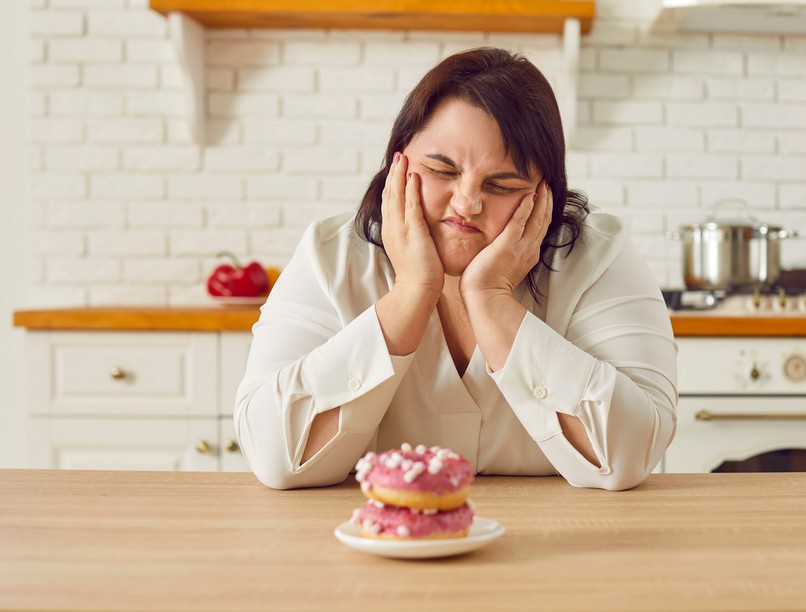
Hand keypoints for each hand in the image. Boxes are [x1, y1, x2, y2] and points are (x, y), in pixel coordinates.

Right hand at [380, 153, 443, 297]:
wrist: (417, 290)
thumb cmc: (419, 274)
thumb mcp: (412, 250)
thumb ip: (413, 236)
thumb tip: (419, 228)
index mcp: (391, 231)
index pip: (390, 202)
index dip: (392, 184)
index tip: (397, 169)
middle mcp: (391, 227)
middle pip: (389, 194)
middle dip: (393, 174)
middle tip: (398, 155)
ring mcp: (400, 229)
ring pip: (396, 196)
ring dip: (399, 175)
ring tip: (403, 158)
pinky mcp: (412, 232)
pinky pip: (410, 205)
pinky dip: (411, 189)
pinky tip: (413, 176)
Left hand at [460, 179, 552, 300]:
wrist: (484, 298)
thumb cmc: (486, 286)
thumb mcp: (503, 266)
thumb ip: (505, 253)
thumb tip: (498, 244)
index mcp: (528, 255)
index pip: (540, 228)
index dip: (544, 211)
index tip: (545, 196)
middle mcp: (529, 249)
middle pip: (544, 220)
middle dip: (547, 201)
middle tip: (548, 183)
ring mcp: (520, 247)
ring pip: (537, 218)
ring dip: (542, 199)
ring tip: (544, 183)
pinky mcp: (507, 245)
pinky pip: (520, 221)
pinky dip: (526, 207)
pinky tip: (529, 194)